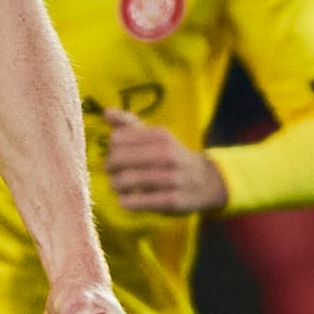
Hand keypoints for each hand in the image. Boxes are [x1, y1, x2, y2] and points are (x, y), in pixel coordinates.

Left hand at [98, 108, 227, 214]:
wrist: (206, 181)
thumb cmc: (172, 157)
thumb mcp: (156, 137)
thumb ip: (130, 125)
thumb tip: (107, 111)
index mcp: (160, 135)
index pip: (117, 139)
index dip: (111, 149)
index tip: (115, 155)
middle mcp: (167, 154)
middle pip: (118, 159)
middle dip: (110, 168)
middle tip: (112, 173)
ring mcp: (171, 178)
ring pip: (127, 180)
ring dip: (116, 185)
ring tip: (118, 186)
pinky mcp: (172, 200)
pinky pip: (138, 202)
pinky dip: (126, 201)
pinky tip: (126, 200)